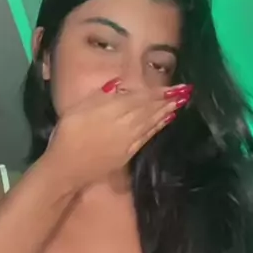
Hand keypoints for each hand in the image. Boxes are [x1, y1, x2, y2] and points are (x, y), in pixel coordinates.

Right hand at [43, 78, 191, 191]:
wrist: (67, 168)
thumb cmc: (67, 135)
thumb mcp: (78, 108)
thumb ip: (100, 96)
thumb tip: (119, 84)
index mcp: (112, 110)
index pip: (140, 98)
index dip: (157, 92)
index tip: (173, 87)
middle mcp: (125, 124)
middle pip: (149, 109)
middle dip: (168, 101)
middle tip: (185, 92)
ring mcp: (128, 140)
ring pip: (151, 123)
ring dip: (166, 112)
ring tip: (180, 104)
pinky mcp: (128, 153)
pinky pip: (146, 137)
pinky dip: (157, 128)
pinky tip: (166, 121)